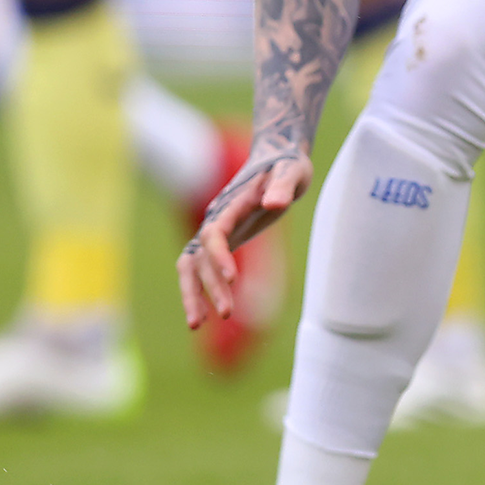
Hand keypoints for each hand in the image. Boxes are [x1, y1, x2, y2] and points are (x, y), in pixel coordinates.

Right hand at [177, 146, 309, 328]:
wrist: (278, 159)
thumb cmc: (287, 165)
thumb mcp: (292, 172)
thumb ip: (283, 186)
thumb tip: (274, 204)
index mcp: (231, 204)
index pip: (215, 233)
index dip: (219, 257)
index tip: (233, 279)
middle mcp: (217, 219)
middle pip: (199, 256)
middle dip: (209, 285)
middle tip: (228, 313)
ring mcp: (216, 229)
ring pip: (192, 265)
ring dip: (193, 293)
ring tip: (196, 325)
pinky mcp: (223, 239)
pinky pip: (202, 267)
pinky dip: (200, 289)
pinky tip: (206, 315)